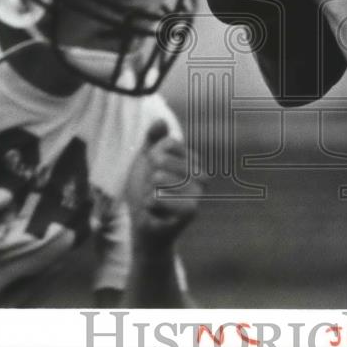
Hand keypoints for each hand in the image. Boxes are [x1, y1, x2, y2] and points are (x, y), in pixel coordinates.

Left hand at [131, 120, 200, 249]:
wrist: (145, 226)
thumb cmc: (146, 192)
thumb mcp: (145, 161)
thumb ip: (152, 139)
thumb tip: (161, 120)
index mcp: (193, 160)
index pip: (167, 144)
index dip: (152, 157)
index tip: (154, 173)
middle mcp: (201, 174)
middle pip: (162, 160)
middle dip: (148, 177)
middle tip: (154, 191)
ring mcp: (198, 193)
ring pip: (158, 178)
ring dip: (148, 191)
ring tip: (154, 201)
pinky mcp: (191, 211)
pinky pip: (158, 198)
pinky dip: (148, 204)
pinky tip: (154, 211)